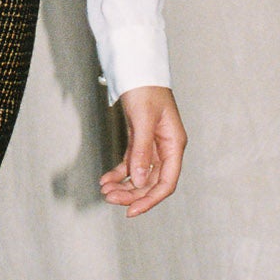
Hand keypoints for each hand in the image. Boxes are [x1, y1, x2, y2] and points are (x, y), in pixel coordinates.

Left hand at [100, 85, 186, 217]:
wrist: (137, 68)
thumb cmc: (146, 88)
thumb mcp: (143, 119)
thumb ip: (141, 150)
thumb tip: (138, 180)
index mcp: (174, 144)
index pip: (167, 182)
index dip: (150, 200)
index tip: (132, 211)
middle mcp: (165, 148)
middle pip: (151, 182)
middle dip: (132, 194)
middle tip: (110, 198)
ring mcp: (153, 145)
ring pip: (139, 175)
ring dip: (124, 186)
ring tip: (105, 189)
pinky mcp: (139, 141)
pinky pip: (130, 164)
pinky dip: (119, 173)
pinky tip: (106, 179)